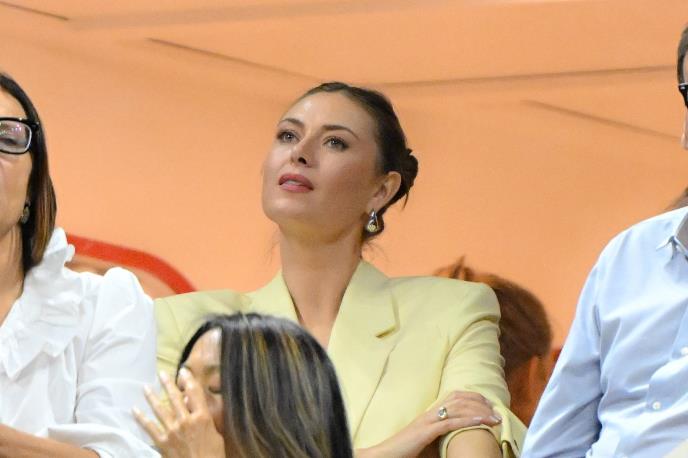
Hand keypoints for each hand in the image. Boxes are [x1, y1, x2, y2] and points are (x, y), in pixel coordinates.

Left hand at [134, 369, 224, 457]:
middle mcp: (185, 421)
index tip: (183, 371)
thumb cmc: (213, 454)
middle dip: (168, 384)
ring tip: (146, 387)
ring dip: (152, 397)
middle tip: (161, 373)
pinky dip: (141, 418)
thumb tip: (192, 402)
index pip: (194, 393)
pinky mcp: (162, 442)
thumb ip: (203, 416)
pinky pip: (149, 428)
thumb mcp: (215, 433)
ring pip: (160, 409)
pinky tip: (135, 410)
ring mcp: (172, 431)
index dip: (188, 380)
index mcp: (202, 417)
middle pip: (175, 398)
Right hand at [357, 391, 500, 457]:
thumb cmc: (405, 449)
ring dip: (479, 412)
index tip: (488, 404)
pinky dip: (468, 421)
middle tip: (496, 410)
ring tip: (494, 417)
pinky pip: (450, 423)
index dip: (472, 397)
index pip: (453, 396)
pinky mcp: (426, 431)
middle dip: (480, 402)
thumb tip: (457, 434)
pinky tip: (481, 422)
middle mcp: (430, 412)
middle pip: (459, 399)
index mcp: (430, 413)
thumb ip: (439, 432)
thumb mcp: (426, 438)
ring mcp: (427, 421)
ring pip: (458, 409)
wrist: (386, 454)